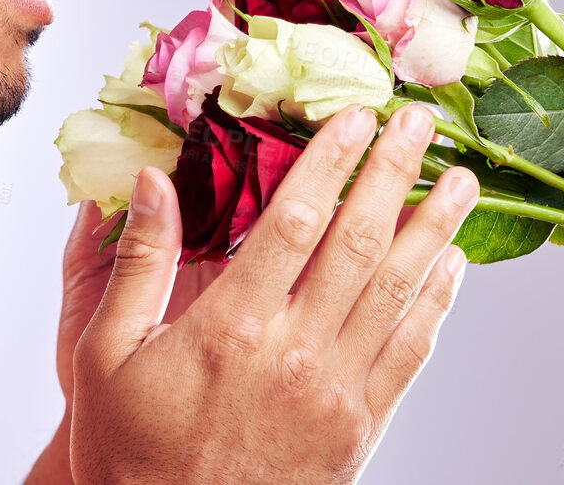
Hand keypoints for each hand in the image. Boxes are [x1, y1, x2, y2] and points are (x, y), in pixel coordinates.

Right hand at [67, 102, 476, 484]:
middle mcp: (295, 355)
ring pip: (399, 295)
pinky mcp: (358, 428)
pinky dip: (437, 305)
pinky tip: (450, 268)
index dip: (330, 163)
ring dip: (434, 231)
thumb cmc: (129, 445)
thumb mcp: (103, 351)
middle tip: (420, 124)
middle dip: (393, 175)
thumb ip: (137, 262)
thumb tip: (153, 181)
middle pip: (360, 246)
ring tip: (460, 181)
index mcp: (231, 327)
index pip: (295, 222)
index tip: (352, 117)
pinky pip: (409, 356)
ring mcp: (334, 394)